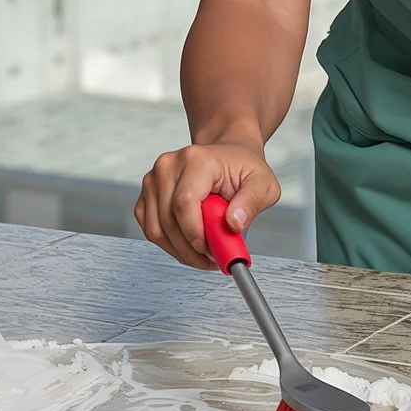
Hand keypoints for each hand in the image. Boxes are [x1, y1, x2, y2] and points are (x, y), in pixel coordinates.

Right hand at [135, 140, 280, 270]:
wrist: (228, 152)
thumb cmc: (243, 167)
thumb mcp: (262, 183)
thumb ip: (251, 203)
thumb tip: (234, 223)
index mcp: (197, 160)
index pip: (184, 203)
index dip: (195, 234)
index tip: (212, 251)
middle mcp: (169, 166)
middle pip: (169, 220)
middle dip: (191, 249)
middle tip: (213, 258)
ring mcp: (154, 179)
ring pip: (157, 230)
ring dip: (181, 250)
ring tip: (205, 253)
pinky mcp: (148, 194)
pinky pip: (151, 229)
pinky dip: (170, 244)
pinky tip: (189, 245)